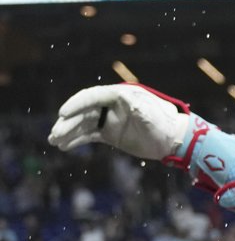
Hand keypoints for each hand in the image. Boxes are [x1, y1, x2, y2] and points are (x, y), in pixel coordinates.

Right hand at [51, 84, 190, 160]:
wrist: (174, 140)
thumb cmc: (165, 124)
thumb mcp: (152, 116)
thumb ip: (139, 109)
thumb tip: (128, 100)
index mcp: (120, 95)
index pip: (92, 96)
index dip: (76, 104)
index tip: (62, 113)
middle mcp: (111, 105)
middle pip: (84, 111)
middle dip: (68, 122)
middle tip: (55, 134)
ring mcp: (109, 119)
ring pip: (83, 124)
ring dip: (68, 132)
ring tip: (54, 141)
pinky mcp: (110, 133)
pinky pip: (89, 135)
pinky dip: (76, 140)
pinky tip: (64, 146)